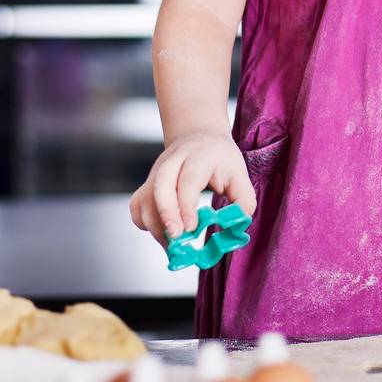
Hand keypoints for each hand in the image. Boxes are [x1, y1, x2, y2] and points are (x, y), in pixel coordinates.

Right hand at [129, 129, 255, 247]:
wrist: (200, 137)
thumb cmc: (220, 159)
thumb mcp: (240, 176)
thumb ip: (244, 202)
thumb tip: (237, 227)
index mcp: (200, 156)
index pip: (188, 179)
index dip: (186, 204)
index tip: (190, 228)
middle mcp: (174, 161)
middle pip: (161, 184)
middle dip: (166, 213)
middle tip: (175, 237)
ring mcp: (157, 171)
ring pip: (146, 197)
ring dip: (156, 224)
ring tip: (173, 244)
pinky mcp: (147, 183)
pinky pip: (137, 205)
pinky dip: (144, 222)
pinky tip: (162, 232)